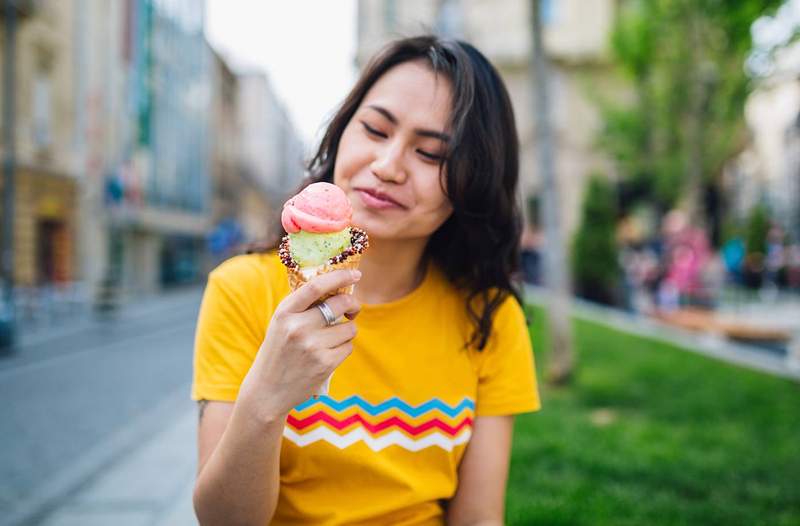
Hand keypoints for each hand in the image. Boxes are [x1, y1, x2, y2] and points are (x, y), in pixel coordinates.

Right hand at [238, 269, 361, 421]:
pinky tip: (328, 354)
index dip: (339, 276)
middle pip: (340, 304)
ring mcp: (312, 346)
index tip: (355, 273)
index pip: (316, 286)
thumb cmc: (278, 352)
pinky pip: (348, 347)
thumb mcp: (281, 324)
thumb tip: (339, 287)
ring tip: (330, 340)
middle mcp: (297, 327)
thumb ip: (303, 306)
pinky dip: (344, 348)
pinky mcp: (325, 364)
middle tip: (352, 308)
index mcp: (284, 312)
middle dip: (352, 304)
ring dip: (347, 331)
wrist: (267, 392)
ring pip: (349, 328)